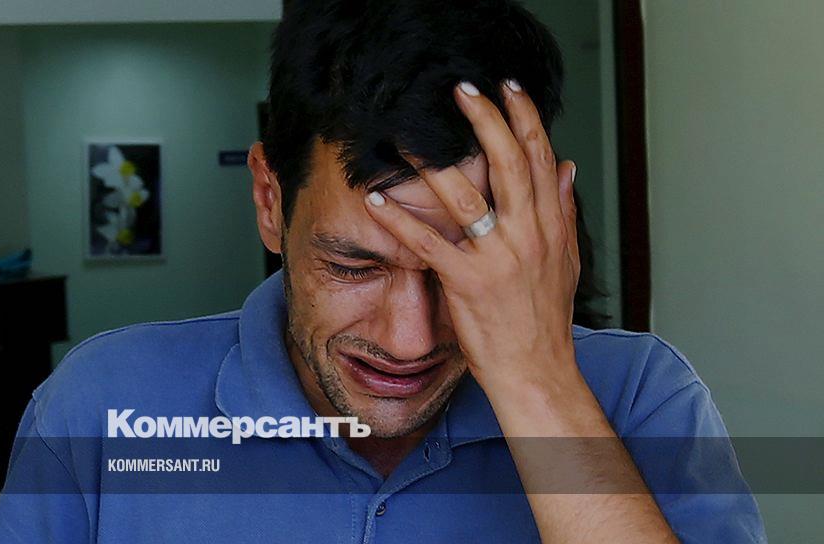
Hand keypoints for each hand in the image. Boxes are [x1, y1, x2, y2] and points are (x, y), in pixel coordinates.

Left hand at [363, 79, 579, 390]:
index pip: (540, 159)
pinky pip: (429, 244)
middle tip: (462, 90)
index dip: (525, 118)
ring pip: (467, 197)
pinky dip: (400, 220)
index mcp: (549, 226)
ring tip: (410, 134)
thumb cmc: (545, 319)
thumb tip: (568, 167)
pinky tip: (377, 201)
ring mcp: (498, 259)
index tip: (509, 88)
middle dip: (486, 120)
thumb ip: (564, 211)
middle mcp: (527, 235)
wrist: (537, 371)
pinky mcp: (468, 283)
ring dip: (435, 162)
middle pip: (509, 164)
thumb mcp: (565, 260)